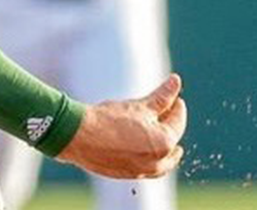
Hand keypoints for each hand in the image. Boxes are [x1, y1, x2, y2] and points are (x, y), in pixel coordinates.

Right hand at [57, 74, 186, 178]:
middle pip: (171, 143)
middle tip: (168, 111)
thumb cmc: (110, 119)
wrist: (79, 137)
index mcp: (164, 144)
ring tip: (157, 128)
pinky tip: (141, 143)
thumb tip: (176, 81)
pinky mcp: (126, 175)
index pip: (177, 123)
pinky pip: (145, 166)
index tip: (175, 97)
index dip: (177, 107)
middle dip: (171, 126)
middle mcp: (156, 163)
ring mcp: (141, 171)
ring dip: (161, 143)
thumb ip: (162, 96)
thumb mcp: (139, 106)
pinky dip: (148, 154)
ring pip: (160, 159)